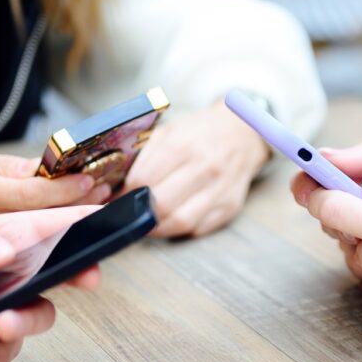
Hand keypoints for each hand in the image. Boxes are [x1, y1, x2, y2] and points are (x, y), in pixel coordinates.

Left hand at [124, 100, 269, 236]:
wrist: (243, 133)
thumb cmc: (201, 133)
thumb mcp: (169, 132)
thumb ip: (144, 156)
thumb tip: (118, 186)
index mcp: (183, 145)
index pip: (144, 179)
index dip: (125, 194)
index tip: (118, 199)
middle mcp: (204, 167)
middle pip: (161, 203)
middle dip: (139, 212)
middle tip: (131, 212)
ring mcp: (219, 190)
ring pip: (180, 222)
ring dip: (158, 227)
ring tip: (148, 220)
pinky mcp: (230, 207)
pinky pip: (199, 228)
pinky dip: (181, 229)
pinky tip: (172, 219)